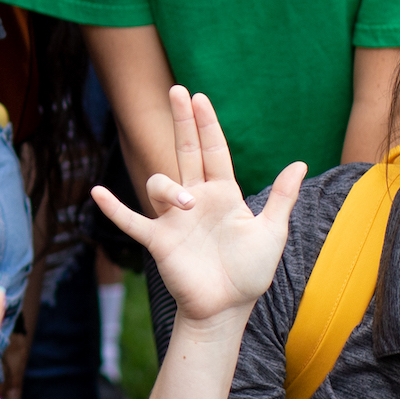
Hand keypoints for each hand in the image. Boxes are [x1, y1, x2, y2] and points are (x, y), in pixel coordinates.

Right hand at [88, 88, 301, 325]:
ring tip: (185, 202)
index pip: (213, 151)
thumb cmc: (251, 272)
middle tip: (177, 91)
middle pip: (185, 151)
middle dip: (181, 121)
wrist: (227, 307)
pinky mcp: (158, 240)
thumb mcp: (272, 232)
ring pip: (159, 184)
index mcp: (222, 194)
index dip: (206, 124)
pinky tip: (98, 192)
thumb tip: (300, 163)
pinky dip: (113, 208)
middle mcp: (195, 200)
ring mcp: (173, 219)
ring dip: (167, 186)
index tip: (199, 97)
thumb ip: (281, 198)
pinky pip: (130, 220)